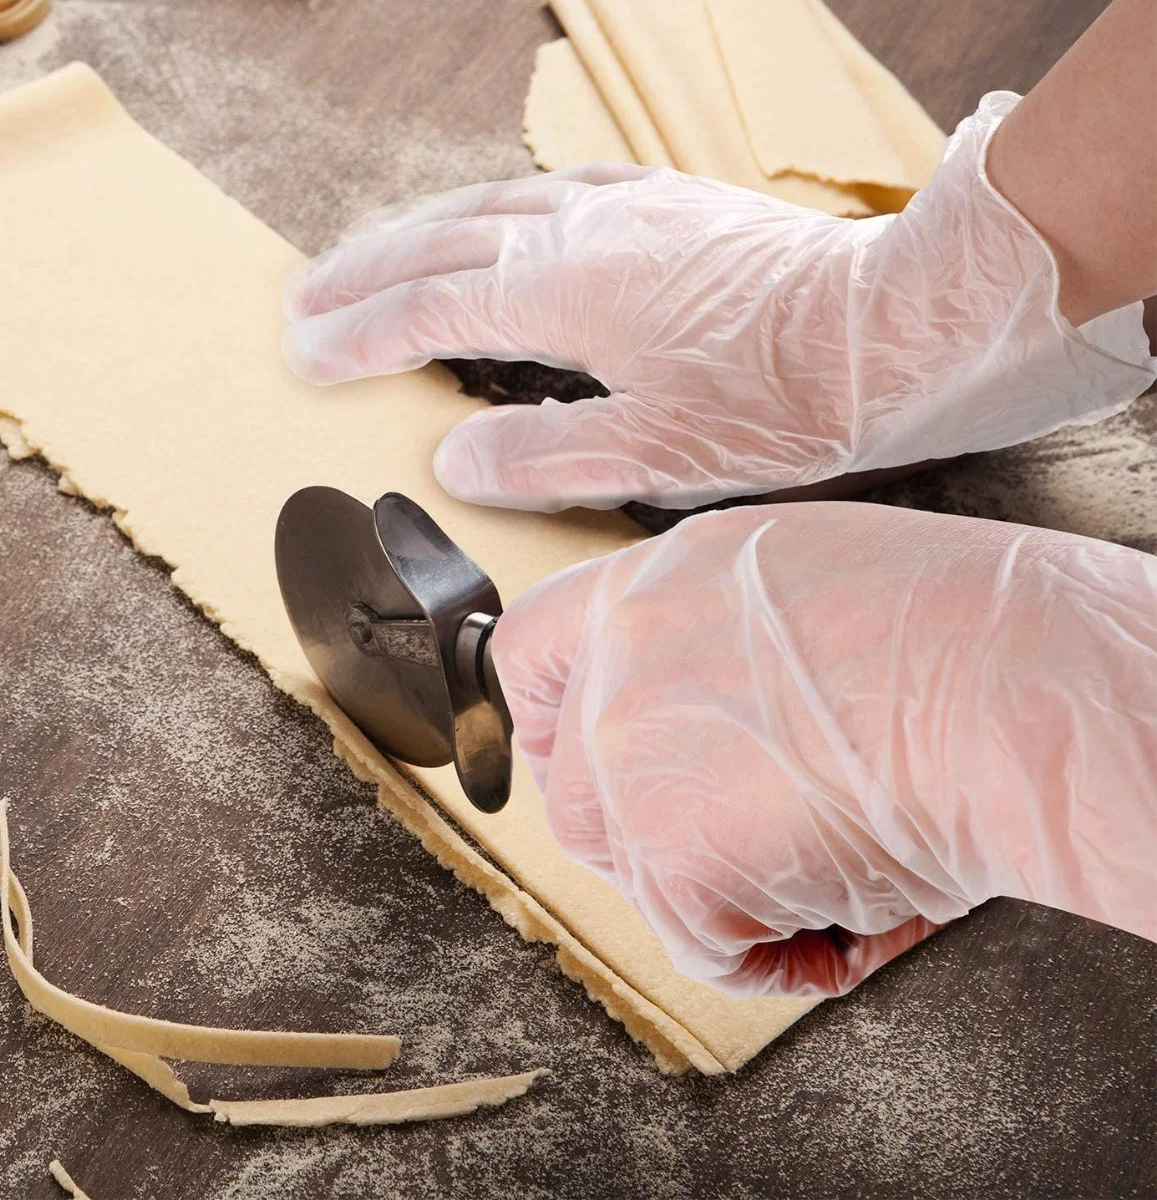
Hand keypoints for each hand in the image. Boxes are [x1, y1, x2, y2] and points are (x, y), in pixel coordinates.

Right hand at [283, 96, 1152, 511]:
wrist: (889, 329)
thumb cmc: (781, 397)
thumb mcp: (654, 452)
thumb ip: (543, 455)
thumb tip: (456, 457)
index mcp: (564, 290)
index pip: (431, 308)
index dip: (361, 334)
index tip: (307, 357)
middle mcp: (580, 230)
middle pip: (441, 243)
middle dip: (364, 273)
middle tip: (304, 299)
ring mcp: (623, 206)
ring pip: (488, 204)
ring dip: (417, 232)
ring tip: (368, 256)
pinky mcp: (664, 203)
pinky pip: (548, 190)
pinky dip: (493, 208)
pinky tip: (492, 219)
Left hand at [490, 502, 1156, 996]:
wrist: (1016, 690)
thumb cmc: (961, 633)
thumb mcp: (802, 588)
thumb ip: (713, 642)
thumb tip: (711, 717)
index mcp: (652, 588)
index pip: (525, 654)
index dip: (547, 717)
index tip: (568, 751)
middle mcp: (617, 666)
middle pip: (574, 785)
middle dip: (652, 829)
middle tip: (747, 837)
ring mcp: (628, 760)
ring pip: (634, 869)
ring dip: (718, 889)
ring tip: (830, 868)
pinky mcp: (668, 858)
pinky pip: (703, 942)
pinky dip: (777, 954)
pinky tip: (855, 913)